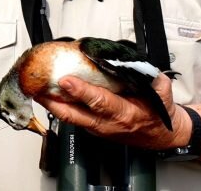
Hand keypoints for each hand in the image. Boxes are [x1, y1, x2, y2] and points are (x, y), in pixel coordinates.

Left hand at [37, 73, 190, 149]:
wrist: (161, 136)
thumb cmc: (159, 114)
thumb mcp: (163, 93)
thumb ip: (153, 78)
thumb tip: (139, 64)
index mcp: (125, 114)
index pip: (100, 102)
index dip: (81, 91)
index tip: (66, 80)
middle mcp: (108, 124)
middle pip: (75, 115)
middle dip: (54, 100)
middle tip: (38, 86)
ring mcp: (98, 129)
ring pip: (70, 118)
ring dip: (52, 104)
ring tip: (37, 88)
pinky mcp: (93, 130)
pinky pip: (73, 118)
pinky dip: (60, 106)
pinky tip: (51, 95)